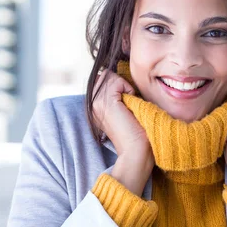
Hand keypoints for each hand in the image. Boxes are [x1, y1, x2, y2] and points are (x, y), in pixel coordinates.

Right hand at [93, 69, 154, 194]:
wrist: (136, 151)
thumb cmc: (136, 132)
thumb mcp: (122, 110)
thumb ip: (116, 96)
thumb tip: (121, 80)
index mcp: (93, 106)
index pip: (103, 79)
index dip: (117, 84)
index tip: (125, 101)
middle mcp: (91, 103)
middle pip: (105, 75)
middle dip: (119, 83)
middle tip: (128, 102)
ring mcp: (96, 103)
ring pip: (109, 76)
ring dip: (123, 85)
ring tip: (129, 104)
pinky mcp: (105, 103)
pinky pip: (117, 81)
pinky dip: (128, 88)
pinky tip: (131, 103)